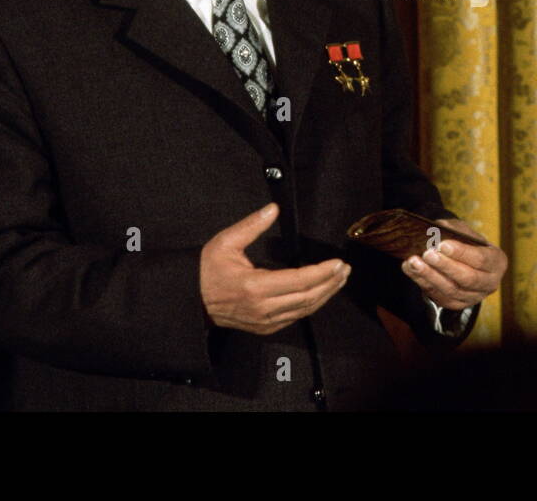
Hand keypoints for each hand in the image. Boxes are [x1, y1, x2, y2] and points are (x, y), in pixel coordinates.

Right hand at [199, 203, 350, 334]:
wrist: (191, 300)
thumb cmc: (207, 271)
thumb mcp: (226, 242)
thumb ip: (252, 225)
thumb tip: (274, 209)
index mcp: (255, 286)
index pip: (299, 281)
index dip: (322, 272)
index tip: (337, 262)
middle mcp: (263, 307)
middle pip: (308, 297)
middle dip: (330, 283)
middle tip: (345, 269)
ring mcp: (265, 321)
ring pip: (305, 310)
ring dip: (325, 294)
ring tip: (339, 279)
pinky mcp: (265, 328)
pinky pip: (295, 317)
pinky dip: (312, 305)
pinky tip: (321, 293)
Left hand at [403, 218, 506, 310]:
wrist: (464, 259)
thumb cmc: (466, 241)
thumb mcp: (464, 231)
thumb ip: (454, 230)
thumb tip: (435, 230)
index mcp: (497, 262)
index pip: (480, 259)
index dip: (461, 253)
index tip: (442, 244)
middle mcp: (490, 283)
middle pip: (467, 278)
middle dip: (445, 266)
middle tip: (427, 254)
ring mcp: (474, 297)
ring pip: (451, 291)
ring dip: (430, 276)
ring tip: (414, 262)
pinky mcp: (458, 304)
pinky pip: (440, 297)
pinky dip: (423, 283)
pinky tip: (411, 270)